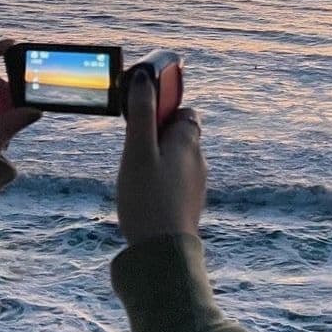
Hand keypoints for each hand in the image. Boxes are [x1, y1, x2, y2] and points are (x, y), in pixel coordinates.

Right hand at [116, 69, 205, 244]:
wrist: (163, 252)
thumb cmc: (148, 199)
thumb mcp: (138, 152)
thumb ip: (141, 114)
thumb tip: (145, 79)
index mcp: (188, 142)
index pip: (185, 113)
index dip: (165, 110)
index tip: (142, 119)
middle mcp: (198, 161)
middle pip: (180, 136)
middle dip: (159, 136)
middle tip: (133, 151)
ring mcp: (196, 185)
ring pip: (177, 161)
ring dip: (159, 160)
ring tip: (136, 176)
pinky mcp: (189, 206)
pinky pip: (176, 182)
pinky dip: (162, 181)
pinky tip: (145, 196)